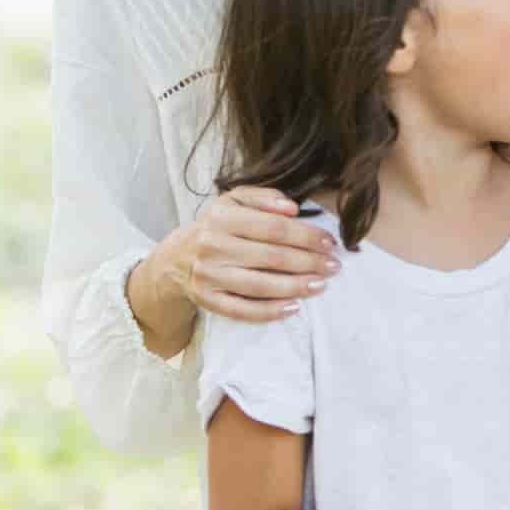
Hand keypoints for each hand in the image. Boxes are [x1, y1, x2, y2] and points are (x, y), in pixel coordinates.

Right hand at [151, 186, 338, 323]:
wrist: (176, 256)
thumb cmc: (217, 226)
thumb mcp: (234, 200)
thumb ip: (264, 197)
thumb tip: (292, 208)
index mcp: (222, 217)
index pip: (274, 228)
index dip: (307, 236)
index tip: (330, 243)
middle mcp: (212, 246)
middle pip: (271, 257)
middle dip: (308, 262)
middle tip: (333, 266)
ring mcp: (208, 275)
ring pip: (259, 285)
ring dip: (295, 287)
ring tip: (321, 285)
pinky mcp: (206, 300)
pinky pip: (242, 310)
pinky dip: (270, 312)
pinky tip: (294, 307)